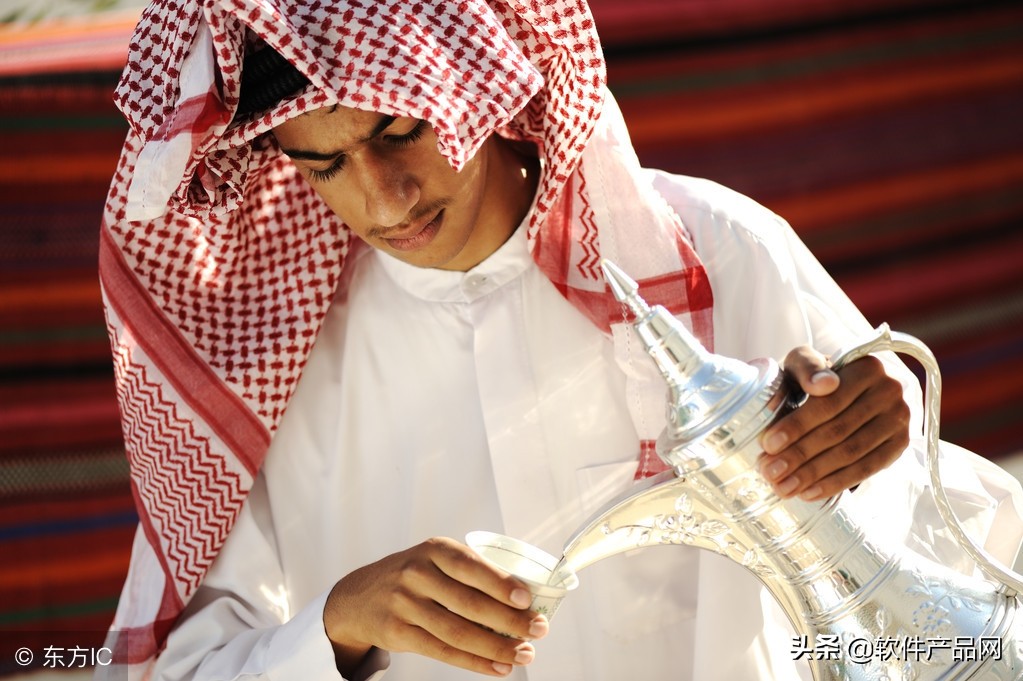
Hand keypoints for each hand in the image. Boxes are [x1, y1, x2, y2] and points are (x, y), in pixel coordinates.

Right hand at [323, 537, 548, 676]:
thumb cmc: (413, 576)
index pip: (470, 566)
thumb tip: (523, 596)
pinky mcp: (398, 633)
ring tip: (524, 654)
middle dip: (509, 620)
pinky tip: (498, 667)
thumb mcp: (434, 560)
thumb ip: (469, 571)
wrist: (358, 597)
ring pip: (458, 632)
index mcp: (434, 549)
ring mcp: (405, 604)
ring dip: (496, 647)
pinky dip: (475, 662)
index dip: (499, 583)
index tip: (526, 599)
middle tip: (538, 630)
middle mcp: (417, 574)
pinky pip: (443, 651)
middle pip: (469, 603)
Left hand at [757, 346, 910, 500]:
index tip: (768, 444)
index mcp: (866, 367)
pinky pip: (867, 469)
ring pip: (851, 453)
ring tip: (783, 487)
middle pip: (838, 431)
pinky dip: (836, 483)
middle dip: (800, 455)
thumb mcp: (804, 362)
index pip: (829, 404)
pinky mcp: (899, 443)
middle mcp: (889, 390)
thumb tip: (823, 384)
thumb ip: (807, 367)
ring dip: (813, 474)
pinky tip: (809, 492)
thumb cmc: (815, 376)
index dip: (797, 426)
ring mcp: (898, 419)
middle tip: (770, 472)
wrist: (844, 387)